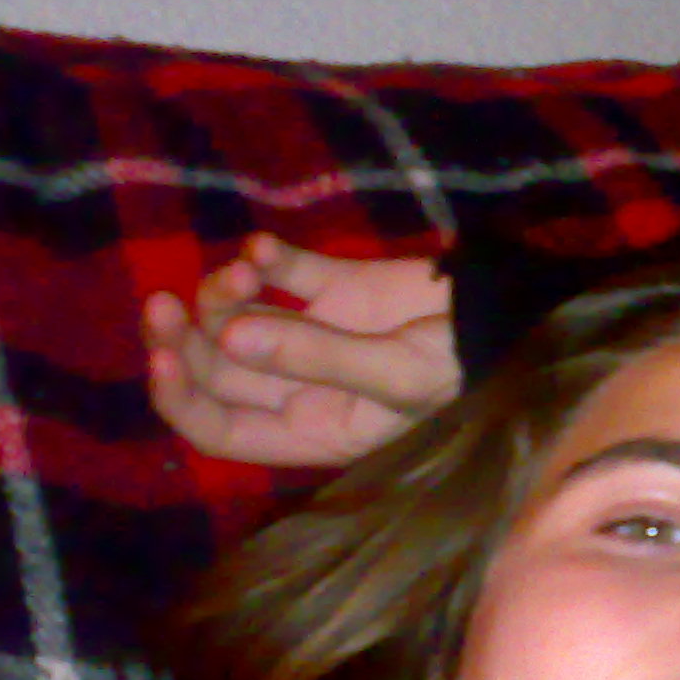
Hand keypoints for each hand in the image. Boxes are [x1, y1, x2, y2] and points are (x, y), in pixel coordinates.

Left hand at [144, 234, 459, 466]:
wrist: (518, 318)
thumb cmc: (466, 368)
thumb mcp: (396, 375)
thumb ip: (313, 355)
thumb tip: (232, 334)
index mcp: (312, 429)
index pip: (221, 429)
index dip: (181, 399)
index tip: (161, 355)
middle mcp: (302, 387)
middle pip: (215, 368)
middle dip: (182, 337)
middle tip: (164, 302)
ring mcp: (315, 333)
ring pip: (236, 316)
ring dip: (224, 291)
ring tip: (249, 271)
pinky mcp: (335, 287)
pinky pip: (282, 273)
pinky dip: (264, 259)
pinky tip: (265, 250)